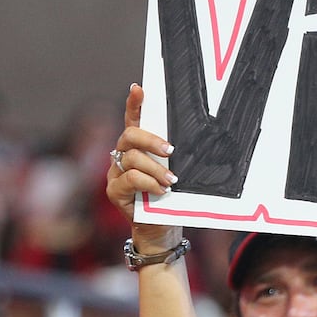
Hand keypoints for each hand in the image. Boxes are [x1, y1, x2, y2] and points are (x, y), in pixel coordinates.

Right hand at [107, 83, 180, 253]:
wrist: (163, 228)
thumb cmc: (173, 196)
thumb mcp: (178, 171)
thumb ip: (177, 157)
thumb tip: (202, 140)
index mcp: (140, 146)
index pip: (134, 119)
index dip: (134, 103)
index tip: (138, 88)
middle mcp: (124, 155)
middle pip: (129, 135)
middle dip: (151, 140)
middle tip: (171, 151)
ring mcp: (116, 172)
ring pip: (131, 158)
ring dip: (155, 168)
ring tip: (172, 180)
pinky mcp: (114, 190)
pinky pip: (129, 179)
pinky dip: (148, 183)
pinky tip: (161, 190)